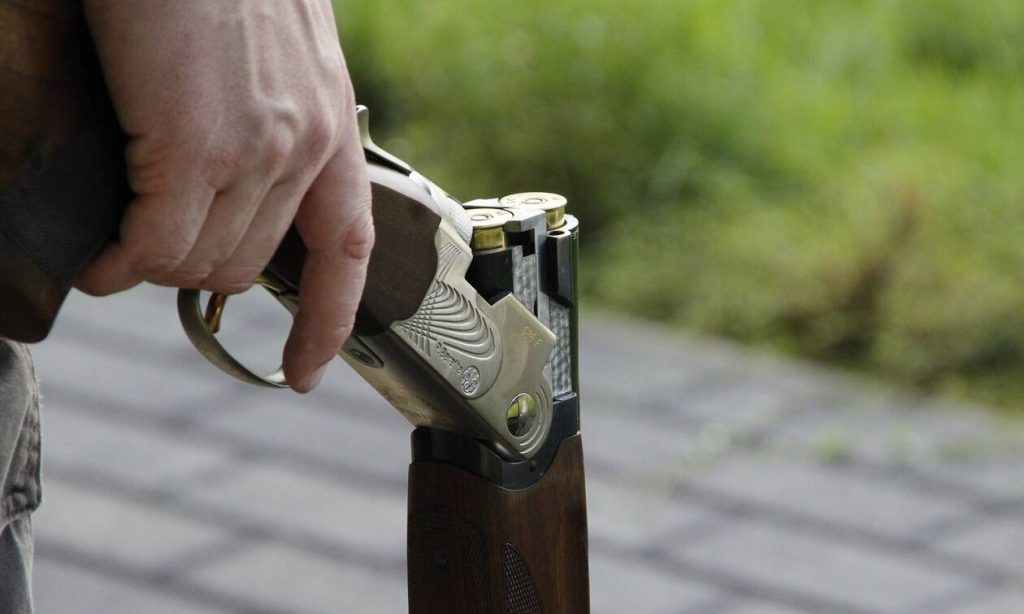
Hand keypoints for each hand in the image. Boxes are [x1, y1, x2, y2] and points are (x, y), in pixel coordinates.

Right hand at [79, 0, 372, 391]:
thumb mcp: (276, 49)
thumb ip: (271, 113)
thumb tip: (225, 171)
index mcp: (331, 123)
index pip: (349, 248)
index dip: (330, 319)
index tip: (307, 371)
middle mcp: (304, 145)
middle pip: (251, 265)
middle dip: (197, 275)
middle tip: (151, 257)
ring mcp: (252, 150)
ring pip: (201, 261)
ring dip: (154, 271)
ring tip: (118, 255)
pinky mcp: (191, 146)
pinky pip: (154, 245)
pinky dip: (121, 266)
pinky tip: (100, 264)